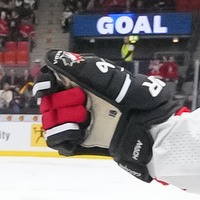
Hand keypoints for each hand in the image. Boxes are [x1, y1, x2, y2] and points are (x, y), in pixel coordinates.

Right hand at [34, 50, 175, 181]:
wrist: (154, 131)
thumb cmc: (142, 101)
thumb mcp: (115, 81)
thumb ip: (84, 69)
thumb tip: (53, 57)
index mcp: (83, 83)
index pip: (51, 80)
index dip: (45, 83)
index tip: (48, 87)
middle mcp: (77, 101)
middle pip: (48, 101)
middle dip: (61, 101)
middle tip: (82, 102)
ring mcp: (77, 122)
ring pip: (50, 121)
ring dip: (63, 119)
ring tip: (83, 119)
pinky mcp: (80, 142)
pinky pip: (57, 141)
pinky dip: (62, 136)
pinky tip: (78, 132)